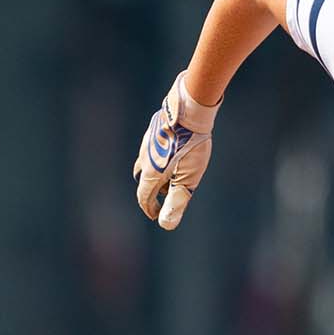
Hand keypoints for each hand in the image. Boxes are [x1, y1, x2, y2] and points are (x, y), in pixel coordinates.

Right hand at [132, 74, 219, 229]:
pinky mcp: (154, 130)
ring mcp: (147, 143)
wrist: (188, 110)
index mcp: (150, 173)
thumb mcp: (188, 179)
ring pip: (147, 163)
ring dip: (156, 174)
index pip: (143, 197)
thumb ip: (177, 201)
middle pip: (144, 181)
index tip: (156, 215)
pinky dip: (159, 158)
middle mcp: (144, 158)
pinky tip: (171, 152)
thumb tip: (166, 224)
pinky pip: (152, 149)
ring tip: (171, 175)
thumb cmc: (190, 146)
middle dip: (154, 192)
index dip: (150, 209)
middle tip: (167, 195)